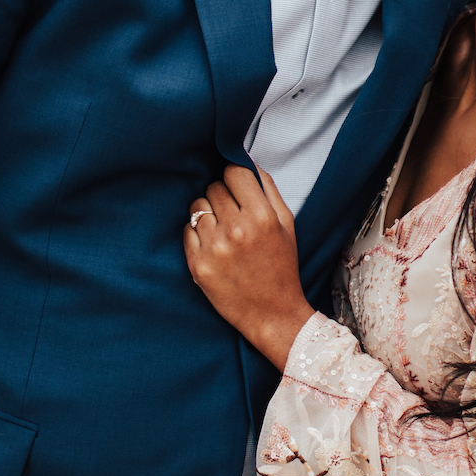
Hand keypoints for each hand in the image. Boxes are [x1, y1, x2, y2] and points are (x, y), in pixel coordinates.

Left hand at [184, 166, 313, 370]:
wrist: (272, 313)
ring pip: (198, 206)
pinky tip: (214, 247)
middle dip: (223, 196)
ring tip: (223, 232)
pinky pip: (187, 230)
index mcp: (261, 216)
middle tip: (233, 215)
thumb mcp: (287, 224)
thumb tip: (246, 162)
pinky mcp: (197, 264)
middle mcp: (236, 229)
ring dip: (208, 213)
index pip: (234, 172)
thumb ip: (268, 189)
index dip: (235, 178)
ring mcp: (214, 247)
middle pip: (214, 187)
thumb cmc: (281, 267)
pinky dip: (197, 234)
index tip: (238, 188)